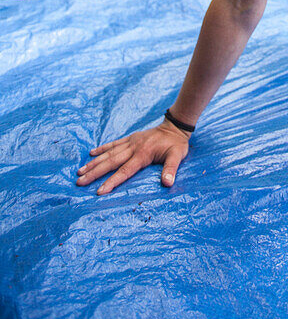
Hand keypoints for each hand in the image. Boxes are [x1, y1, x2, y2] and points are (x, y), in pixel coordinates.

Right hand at [76, 120, 190, 195]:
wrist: (175, 126)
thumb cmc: (176, 144)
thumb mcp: (177, 156)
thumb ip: (171, 170)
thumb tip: (167, 184)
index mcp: (143, 154)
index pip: (125, 171)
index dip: (112, 182)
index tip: (99, 192)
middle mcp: (133, 147)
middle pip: (111, 162)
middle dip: (94, 173)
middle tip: (79, 182)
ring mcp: (130, 142)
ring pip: (108, 153)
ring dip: (94, 163)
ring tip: (79, 171)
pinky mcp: (130, 138)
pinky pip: (113, 144)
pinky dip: (102, 149)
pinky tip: (91, 154)